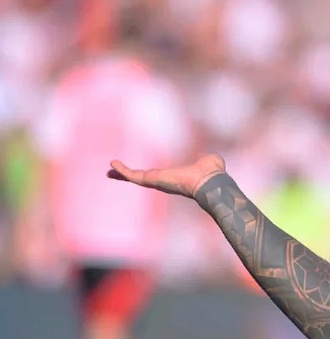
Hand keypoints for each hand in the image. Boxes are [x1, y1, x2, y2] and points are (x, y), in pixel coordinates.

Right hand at [107, 154, 226, 198]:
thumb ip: (203, 158)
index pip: (156, 176)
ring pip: (135, 179)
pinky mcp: (153, 180)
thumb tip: (204, 156)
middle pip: (141, 179)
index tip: (136, 172)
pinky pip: (134, 176)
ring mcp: (157, 182)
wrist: (210, 181)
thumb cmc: (212, 172)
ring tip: (109, 171)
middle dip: (127, 177)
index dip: (145, 174)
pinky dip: (123, 170)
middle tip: (113, 174)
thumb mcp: (206, 160)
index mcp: (174, 178)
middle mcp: (163, 182)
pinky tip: (113, 164)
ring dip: (121, 175)